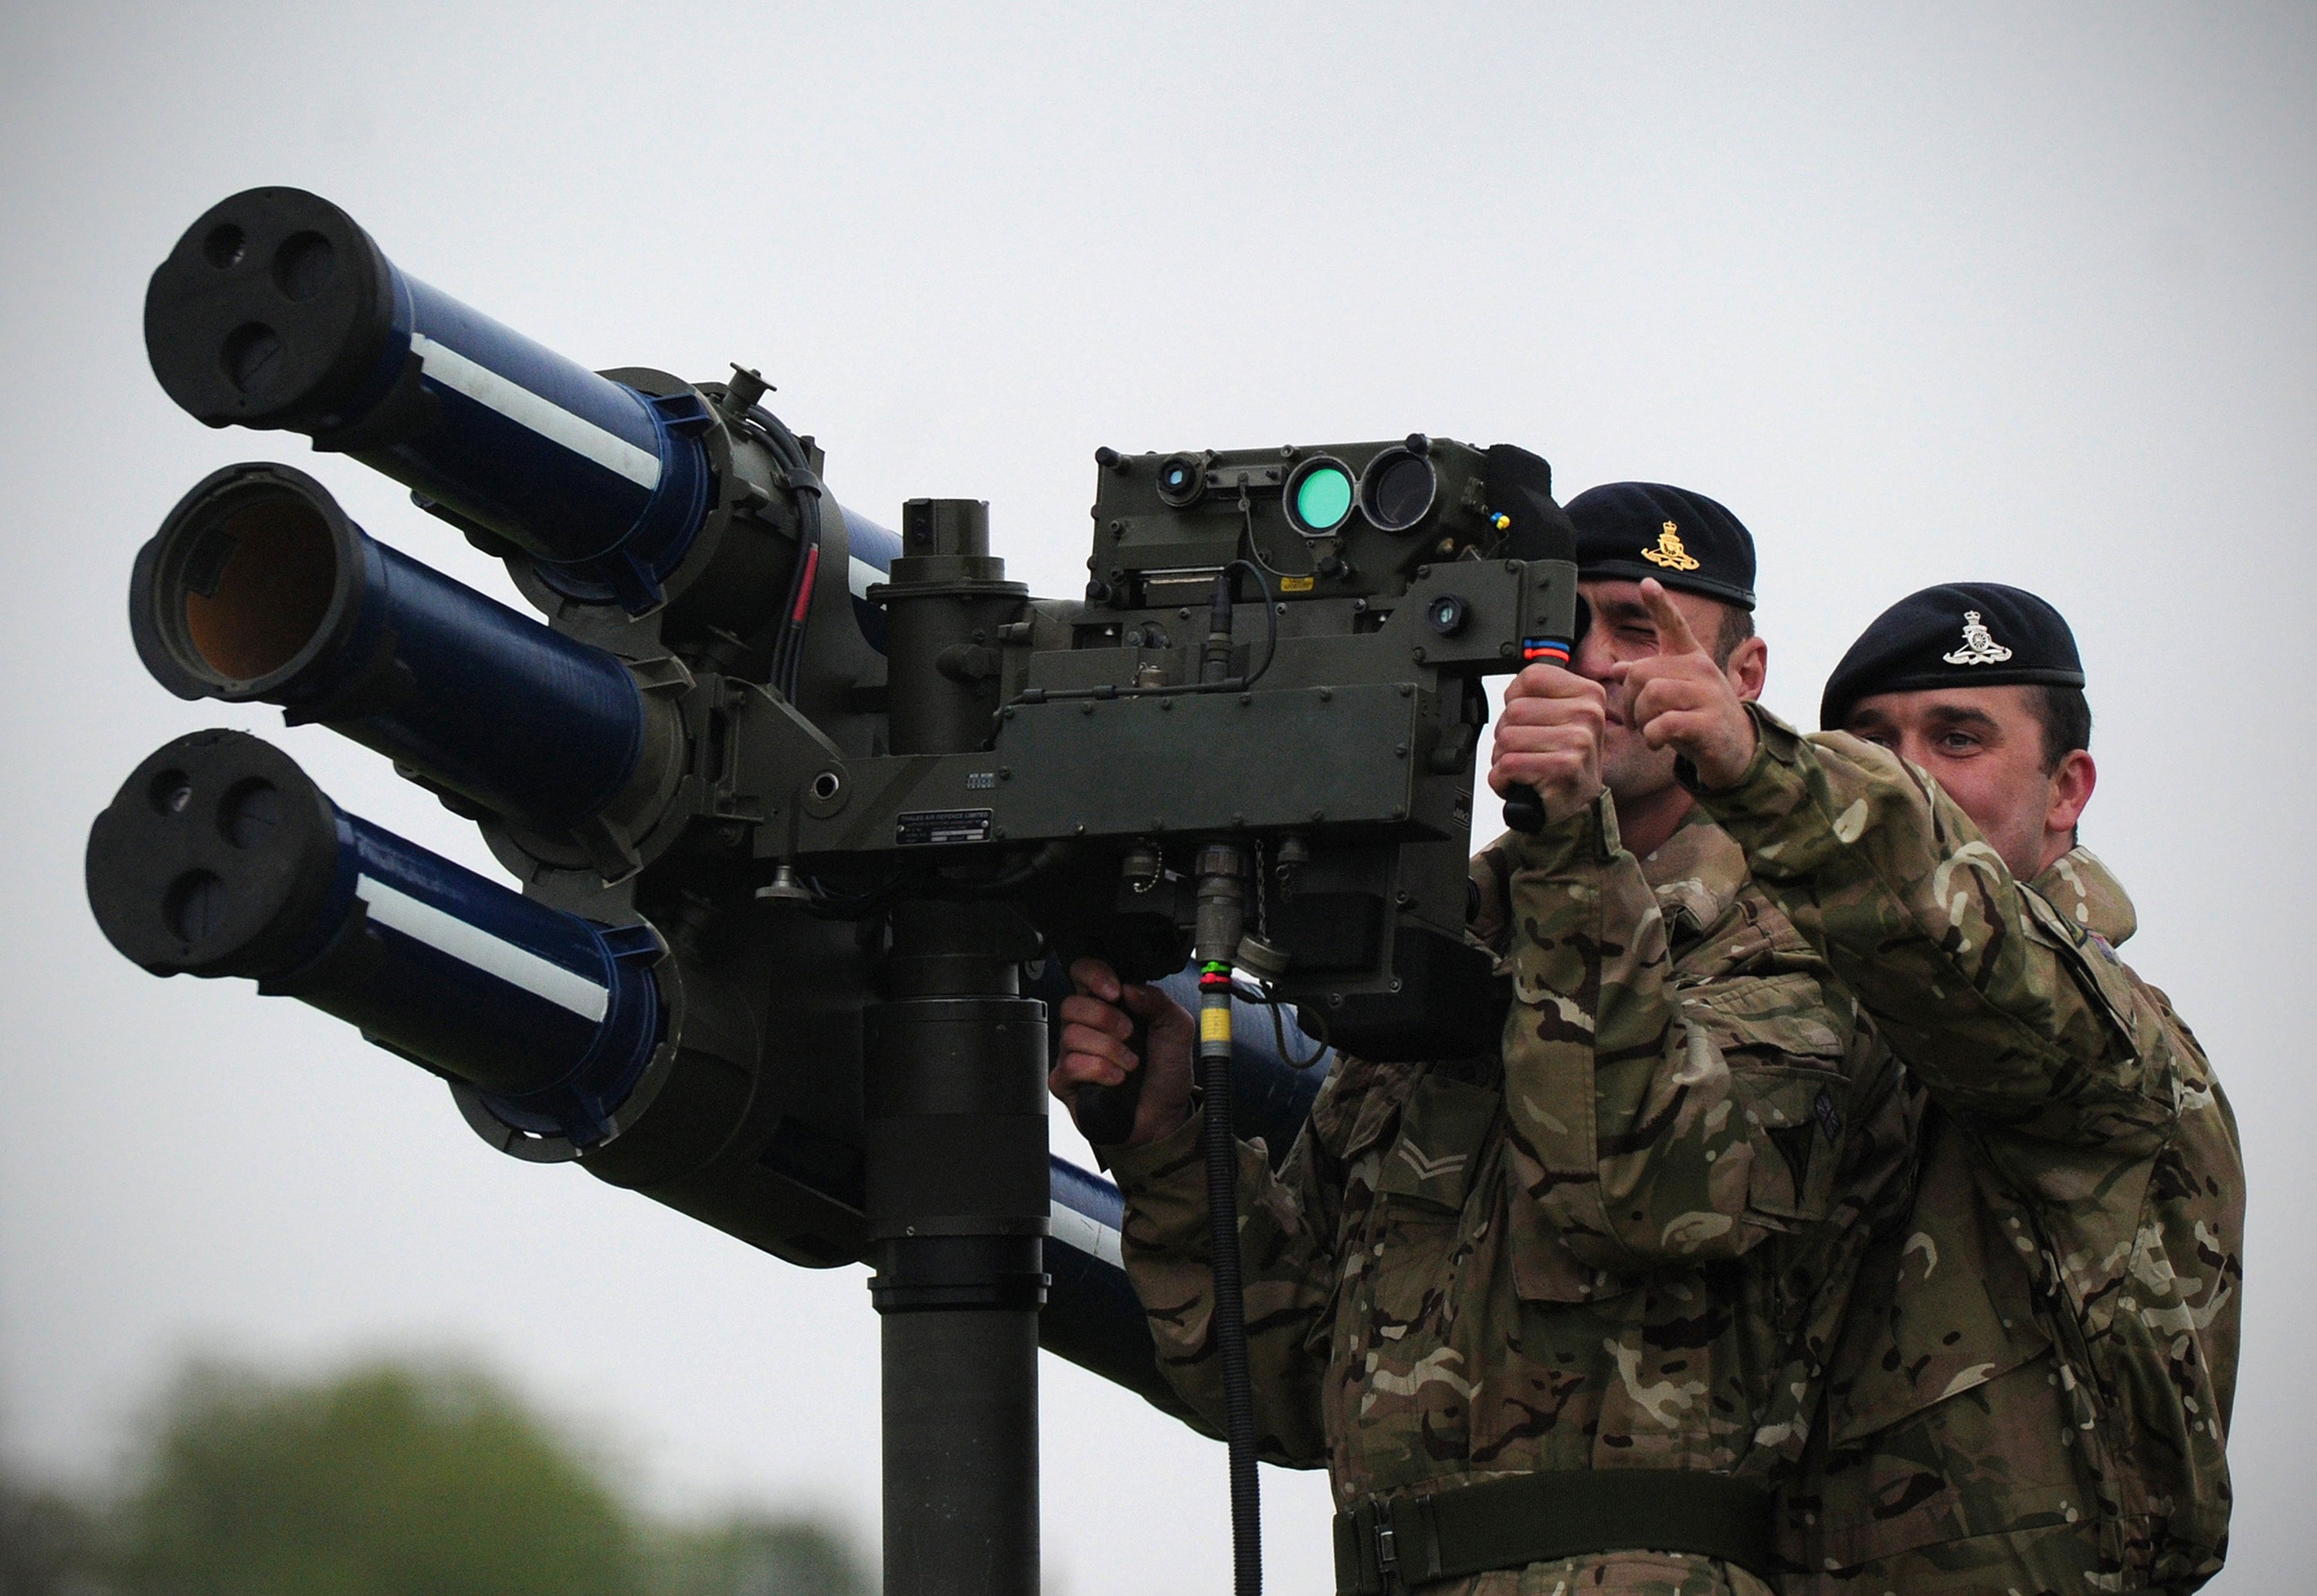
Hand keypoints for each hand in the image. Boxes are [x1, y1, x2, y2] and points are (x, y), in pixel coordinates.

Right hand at [1049, 957, 1195, 1146]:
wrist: (1165, 1116)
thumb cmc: (1166, 1072)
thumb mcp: (1177, 1028)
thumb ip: (1158, 1000)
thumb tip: (1130, 988)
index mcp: (1110, 1004)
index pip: (1083, 973)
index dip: (1093, 975)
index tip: (1115, 991)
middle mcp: (1087, 1025)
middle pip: (1072, 1003)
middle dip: (1106, 1018)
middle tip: (1130, 1034)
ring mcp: (1073, 1053)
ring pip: (1071, 1035)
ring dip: (1109, 1049)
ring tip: (1130, 1064)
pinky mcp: (1066, 1081)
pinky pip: (1070, 1065)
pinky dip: (1099, 1070)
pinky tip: (1117, 1079)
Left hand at [1488, 660, 1606, 824]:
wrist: (1575, 808)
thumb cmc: (1562, 762)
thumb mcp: (1561, 717)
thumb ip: (1539, 693)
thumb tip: (1514, 687)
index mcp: (1589, 695)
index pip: (1531, 677)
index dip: (1517, 700)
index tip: (1530, 721)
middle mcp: (1588, 715)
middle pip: (1514, 710)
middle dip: (1507, 735)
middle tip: (1528, 752)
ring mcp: (1578, 742)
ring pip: (1506, 737)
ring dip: (1503, 759)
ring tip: (1525, 768)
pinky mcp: (1562, 769)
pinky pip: (1507, 765)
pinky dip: (1501, 779)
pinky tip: (1520, 783)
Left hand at [1621, 578, 1756, 788]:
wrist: (1736, 751)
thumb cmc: (1697, 719)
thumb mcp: (1674, 695)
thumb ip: (1650, 678)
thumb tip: (1619, 668)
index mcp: (1692, 659)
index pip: (1675, 625)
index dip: (1660, 604)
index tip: (1646, 582)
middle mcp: (1701, 670)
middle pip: (1641, 672)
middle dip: (1629, 701)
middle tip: (1638, 720)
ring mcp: (1708, 695)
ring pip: (1651, 695)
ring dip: (1641, 720)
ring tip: (1650, 731)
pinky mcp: (1708, 723)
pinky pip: (1663, 724)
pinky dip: (1652, 737)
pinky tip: (1658, 743)